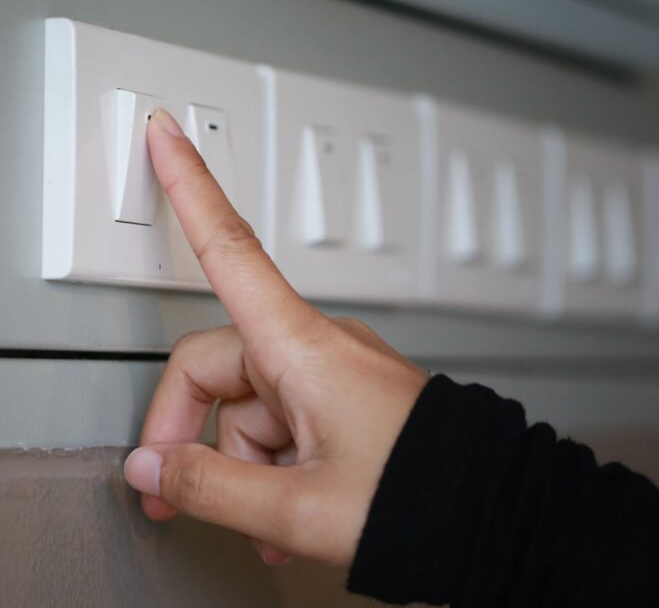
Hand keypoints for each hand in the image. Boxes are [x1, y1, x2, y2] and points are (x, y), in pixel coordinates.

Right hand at [123, 109, 429, 567]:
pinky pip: (285, 419)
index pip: (229, 248)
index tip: (165, 134)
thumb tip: (152, 468)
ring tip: (266, 523)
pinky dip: (271, 466)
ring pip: (247, 404)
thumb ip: (210, 485)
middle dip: (187, 432)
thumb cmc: (427, 500)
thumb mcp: (299, 508)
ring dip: (239, 465)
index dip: (188, 187)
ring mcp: (333, 374)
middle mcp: (316, 347)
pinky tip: (284, 512)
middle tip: (173, 491)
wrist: (506, 525)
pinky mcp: (348, 400)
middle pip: (214, 365)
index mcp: (302, 348)